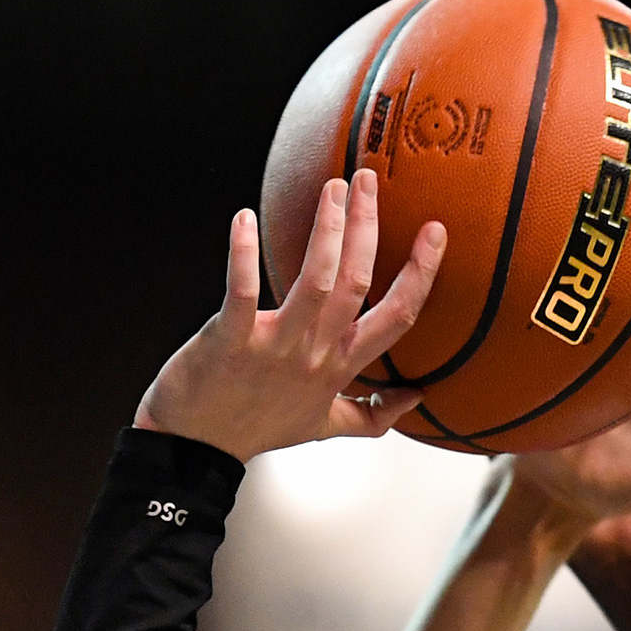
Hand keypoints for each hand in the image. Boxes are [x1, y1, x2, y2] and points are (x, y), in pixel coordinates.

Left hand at [135, 170, 443, 459]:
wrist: (195, 450)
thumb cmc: (258, 429)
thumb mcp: (324, 426)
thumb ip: (374, 415)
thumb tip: (416, 400)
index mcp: (341, 368)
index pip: (396, 317)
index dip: (420, 273)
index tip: (434, 231)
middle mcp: (315, 355)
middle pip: (357, 284)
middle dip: (367, 228)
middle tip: (368, 181)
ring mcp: (273, 348)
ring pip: (315, 282)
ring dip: (326, 231)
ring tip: (332, 188)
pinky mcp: (229, 339)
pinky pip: (241, 291)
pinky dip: (243, 253)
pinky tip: (244, 217)